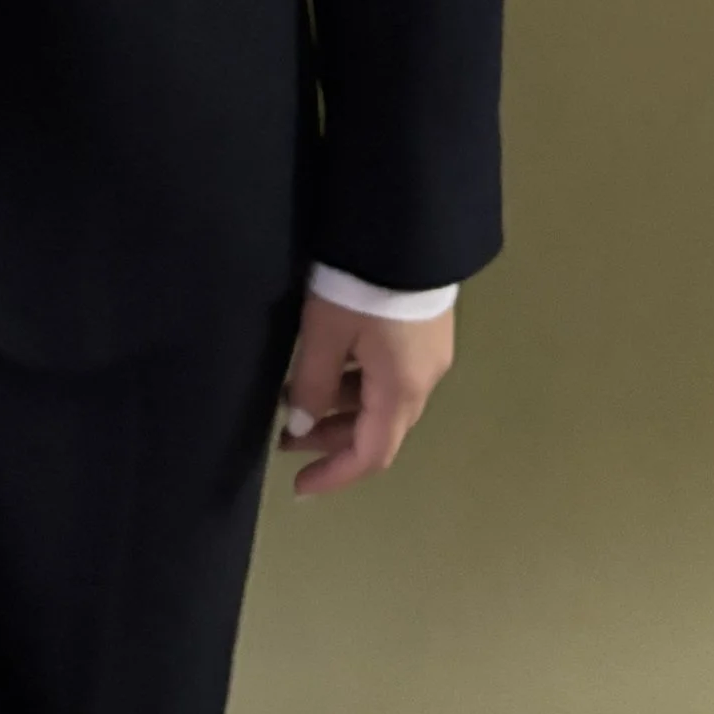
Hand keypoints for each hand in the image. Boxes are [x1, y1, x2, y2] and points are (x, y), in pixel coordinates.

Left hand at [275, 291, 453, 497]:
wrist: (407, 226)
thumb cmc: (362, 286)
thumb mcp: (326, 334)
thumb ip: (311, 384)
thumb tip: (299, 426)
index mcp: (401, 390)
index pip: (371, 455)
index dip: (335, 475)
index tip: (299, 487)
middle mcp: (423, 380)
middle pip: (378, 430)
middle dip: (331, 440)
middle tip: (285, 436)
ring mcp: (429, 353)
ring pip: (383, 400)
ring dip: (342, 409)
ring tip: (296, 397)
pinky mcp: (426, 328)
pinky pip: (390, 374)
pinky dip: (357, 383)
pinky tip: (329, 365)